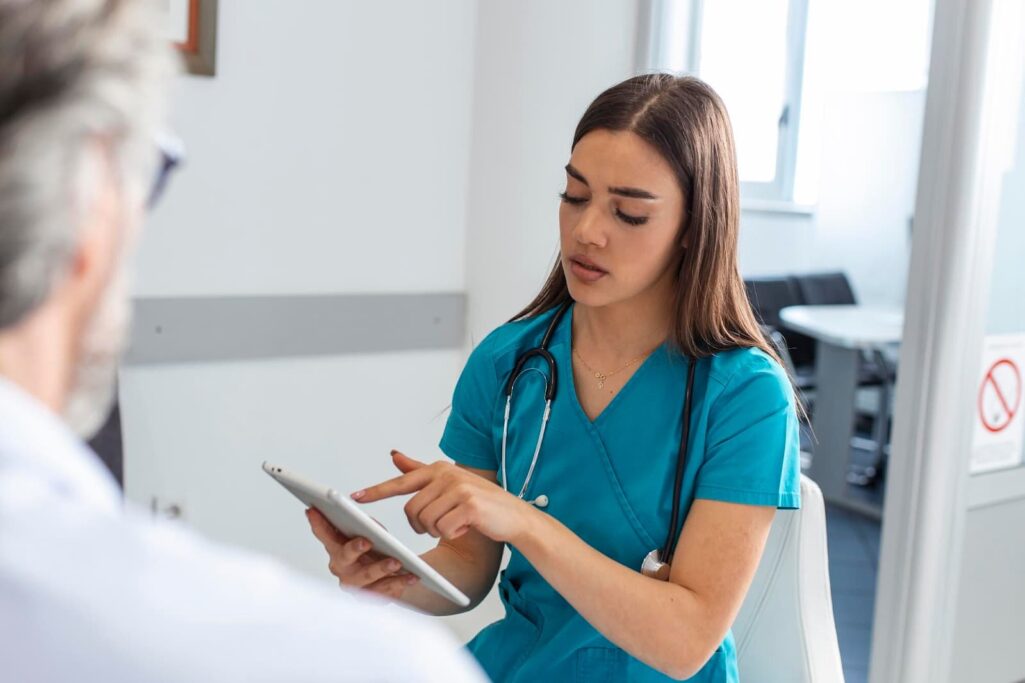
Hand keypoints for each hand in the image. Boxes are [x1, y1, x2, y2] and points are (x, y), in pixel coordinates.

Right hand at [305, 507, 419, 598]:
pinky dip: (400, 583)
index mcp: (336, 548)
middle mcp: (341, 567)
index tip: (313, 510)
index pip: (324, 533)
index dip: (317, 522)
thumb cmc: (375, 550)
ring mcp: (355, 584)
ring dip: (381, 568)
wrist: (391, 576)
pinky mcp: (371, 597)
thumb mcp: (371, 533)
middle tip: (365, 541)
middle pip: (343, 557)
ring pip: (366, 577)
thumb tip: (369, 526)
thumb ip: (368, 527)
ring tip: (395, 562)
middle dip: (354, 548)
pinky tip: (411, 576)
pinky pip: (385, 590)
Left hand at [351, 450, 535, 543]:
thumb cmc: (480, 504)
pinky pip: (443, 529)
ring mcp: (458, 489)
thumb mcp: (449, 484)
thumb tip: (394, 455)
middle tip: (441, 525)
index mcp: (439, 469)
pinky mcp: (469, 505)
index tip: (354, 497)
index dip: (377, 491)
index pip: (401, 482)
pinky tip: (467, 528)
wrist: (516, 516)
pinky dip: (453, 535)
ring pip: (425, 522)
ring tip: (457, 524)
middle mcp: (447, 475)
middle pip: (411, 511)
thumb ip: (419, 471)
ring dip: (438, 530)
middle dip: (422, 526)